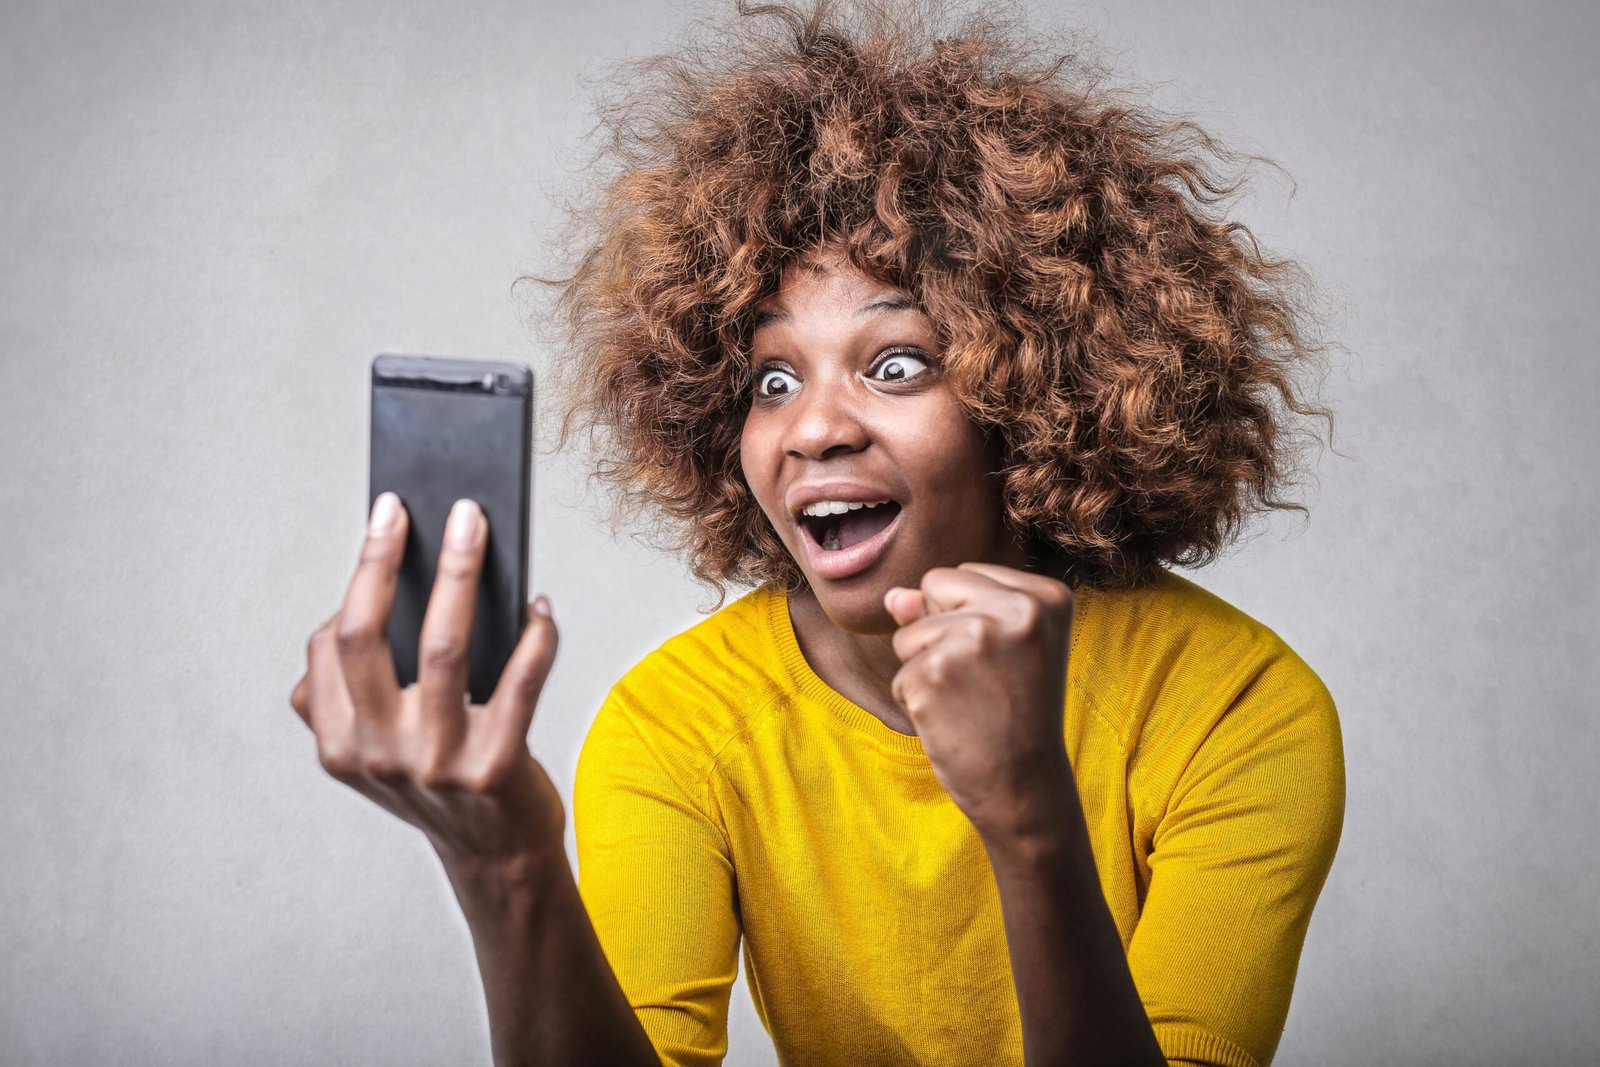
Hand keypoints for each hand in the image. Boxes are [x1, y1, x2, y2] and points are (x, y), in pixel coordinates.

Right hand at [289, 493, 564, 875]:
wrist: (497, 856)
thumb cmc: (440, 782)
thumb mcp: (376, 750)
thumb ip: (354, 692)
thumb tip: (373, 597)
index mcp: (340, 744)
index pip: (331, 645)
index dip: (360, 576)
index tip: (385, 522)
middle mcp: (378, 754)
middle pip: (365, 636)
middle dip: (382, 559)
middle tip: (406, 506)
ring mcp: (436, 762)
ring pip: (444, 647)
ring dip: (460, 573)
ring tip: (474, 526)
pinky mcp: (495, 768)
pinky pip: (519, 682)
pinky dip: (535, 636)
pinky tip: (539, 607)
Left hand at [884, 563, 1076, 843]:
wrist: (1024, 786)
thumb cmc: (1015, 716)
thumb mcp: (1000, 650)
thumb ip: (945, 611)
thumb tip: (892, 595)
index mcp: (1045, 596)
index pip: (962, 574)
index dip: (968, 618)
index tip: (1006, 661)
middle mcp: (1016, 608)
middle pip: (933, 585)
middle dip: (940, 630)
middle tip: (983, 681)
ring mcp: (974, 638)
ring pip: (909, 632)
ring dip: (925, 669)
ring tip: (969, 701)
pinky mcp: (935, 672)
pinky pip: (900, 673)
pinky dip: (916, 700)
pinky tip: (952, 720)